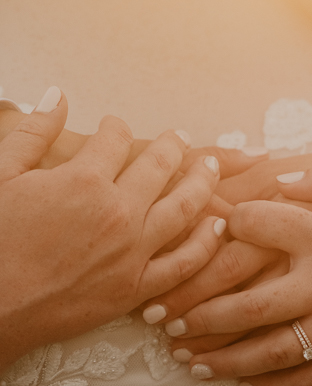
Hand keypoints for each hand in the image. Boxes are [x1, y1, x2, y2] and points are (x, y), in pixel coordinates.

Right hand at [0, 89, 225, 369]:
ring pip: (183, 208)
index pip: (116, 138)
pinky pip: (184, 264)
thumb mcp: (2, 174)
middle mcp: (118, 213)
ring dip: (202, 182)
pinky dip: (204, 243)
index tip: (114, 128)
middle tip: (180, 138)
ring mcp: (133, 253)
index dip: (115, 128)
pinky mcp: (136, 288)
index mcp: (85, 179)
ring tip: (211, 167)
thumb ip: (33, 133)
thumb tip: (58, 97)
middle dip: (172, 146)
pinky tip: (217, 228)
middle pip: (160, 167)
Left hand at [148, 160, 311, 385]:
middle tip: (165, 321)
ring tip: (189, 362)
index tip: (197, 232)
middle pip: (247, 304)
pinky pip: (305, 379)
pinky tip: (245, 385)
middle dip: (200, 314)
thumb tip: (276, 175)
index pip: (255, 227)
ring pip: (268, 351)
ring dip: (222, 359)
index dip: (221, 225)